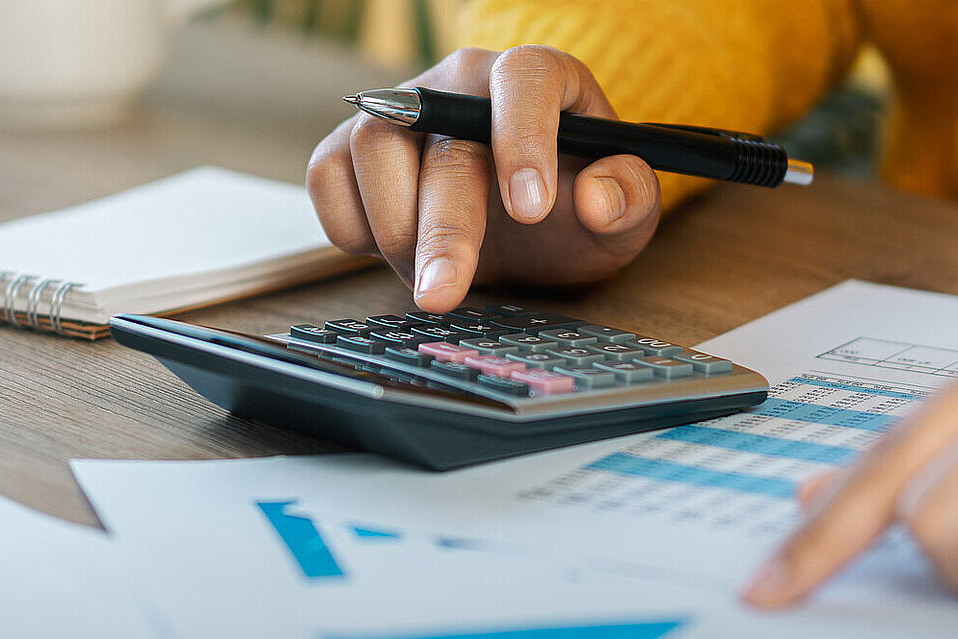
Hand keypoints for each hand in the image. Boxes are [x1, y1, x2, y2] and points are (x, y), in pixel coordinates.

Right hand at [307, 45, 662, 311]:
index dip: (524, 139)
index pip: (524, 79)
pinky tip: (397, 250)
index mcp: (538, 78)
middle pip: (440, 137)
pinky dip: (352, 226)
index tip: (532, 210)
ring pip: (371, 145)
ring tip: (433, 274)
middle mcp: (461, 83)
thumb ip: (628, 200)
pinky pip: (329, 176)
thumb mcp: (625, 215)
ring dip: (395, 228)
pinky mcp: (353, 146)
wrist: (525, 227)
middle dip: (444, 226)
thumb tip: (599, 199)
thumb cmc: (574, 208)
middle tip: (445, 293)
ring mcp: (401, 110)